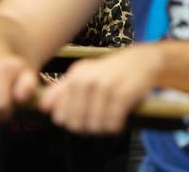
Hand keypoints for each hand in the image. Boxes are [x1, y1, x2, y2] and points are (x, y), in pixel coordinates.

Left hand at [39, 44, 159, 134]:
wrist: (144, 60)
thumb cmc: (114, 70)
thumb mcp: (86, 73)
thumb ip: (63, 89)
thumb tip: (44, 107)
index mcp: (75, 75)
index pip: (59, 115)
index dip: (70, 122)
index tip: (82, 117)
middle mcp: (87, 80)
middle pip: (75, 123)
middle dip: (86, 127)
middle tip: (98, 120)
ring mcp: (105, 86)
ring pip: (93, 126)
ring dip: (103, 128)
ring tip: (110, 119)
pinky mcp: (122, 94)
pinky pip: (111, 123)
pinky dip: (115, 126)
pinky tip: (120, 119)